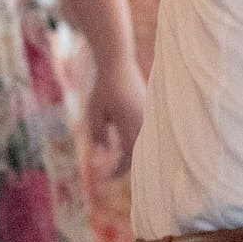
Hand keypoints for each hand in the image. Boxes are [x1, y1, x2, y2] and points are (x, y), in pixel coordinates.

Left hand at [85, 63, 146, 178]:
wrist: (118, 64)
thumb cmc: (103, 89)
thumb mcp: (94, 114)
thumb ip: (98, 136)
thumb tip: (101, 155)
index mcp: (130, 124)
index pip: (128, 156)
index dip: (118, 170)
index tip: (106, 176)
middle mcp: (143, 122)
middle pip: (138, 153)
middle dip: (125, 166)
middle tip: (111, 173)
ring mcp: (148, 116)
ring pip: (142, 144)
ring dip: (131, 155)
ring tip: (116, 160)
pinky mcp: (148, 112)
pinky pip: (144, 134)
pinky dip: (134, 143)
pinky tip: (124, 144)